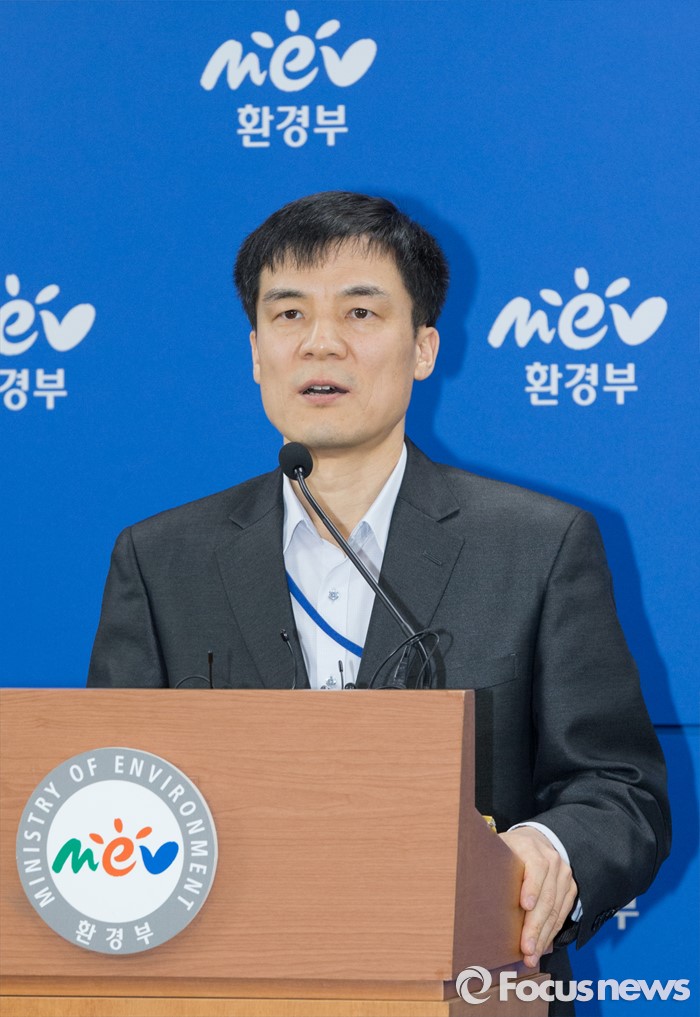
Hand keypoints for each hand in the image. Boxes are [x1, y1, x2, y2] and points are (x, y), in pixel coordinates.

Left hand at [499, 826, 577, 967]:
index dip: (530, 887)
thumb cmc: (510, 850)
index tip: (524, 906)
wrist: (536, 841)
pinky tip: (541, 946)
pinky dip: (550, 933)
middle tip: (526, 947)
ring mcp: (563, 876)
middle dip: (535, 925)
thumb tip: (465, 880)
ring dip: (543, 936)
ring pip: (555, 910)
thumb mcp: (498, 848)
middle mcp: (552, 860)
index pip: (536, 868)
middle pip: (546, 896)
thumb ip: (487, 860)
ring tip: (532, 954)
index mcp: (531, 848)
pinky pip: (562, 914)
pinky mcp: (570, 889)